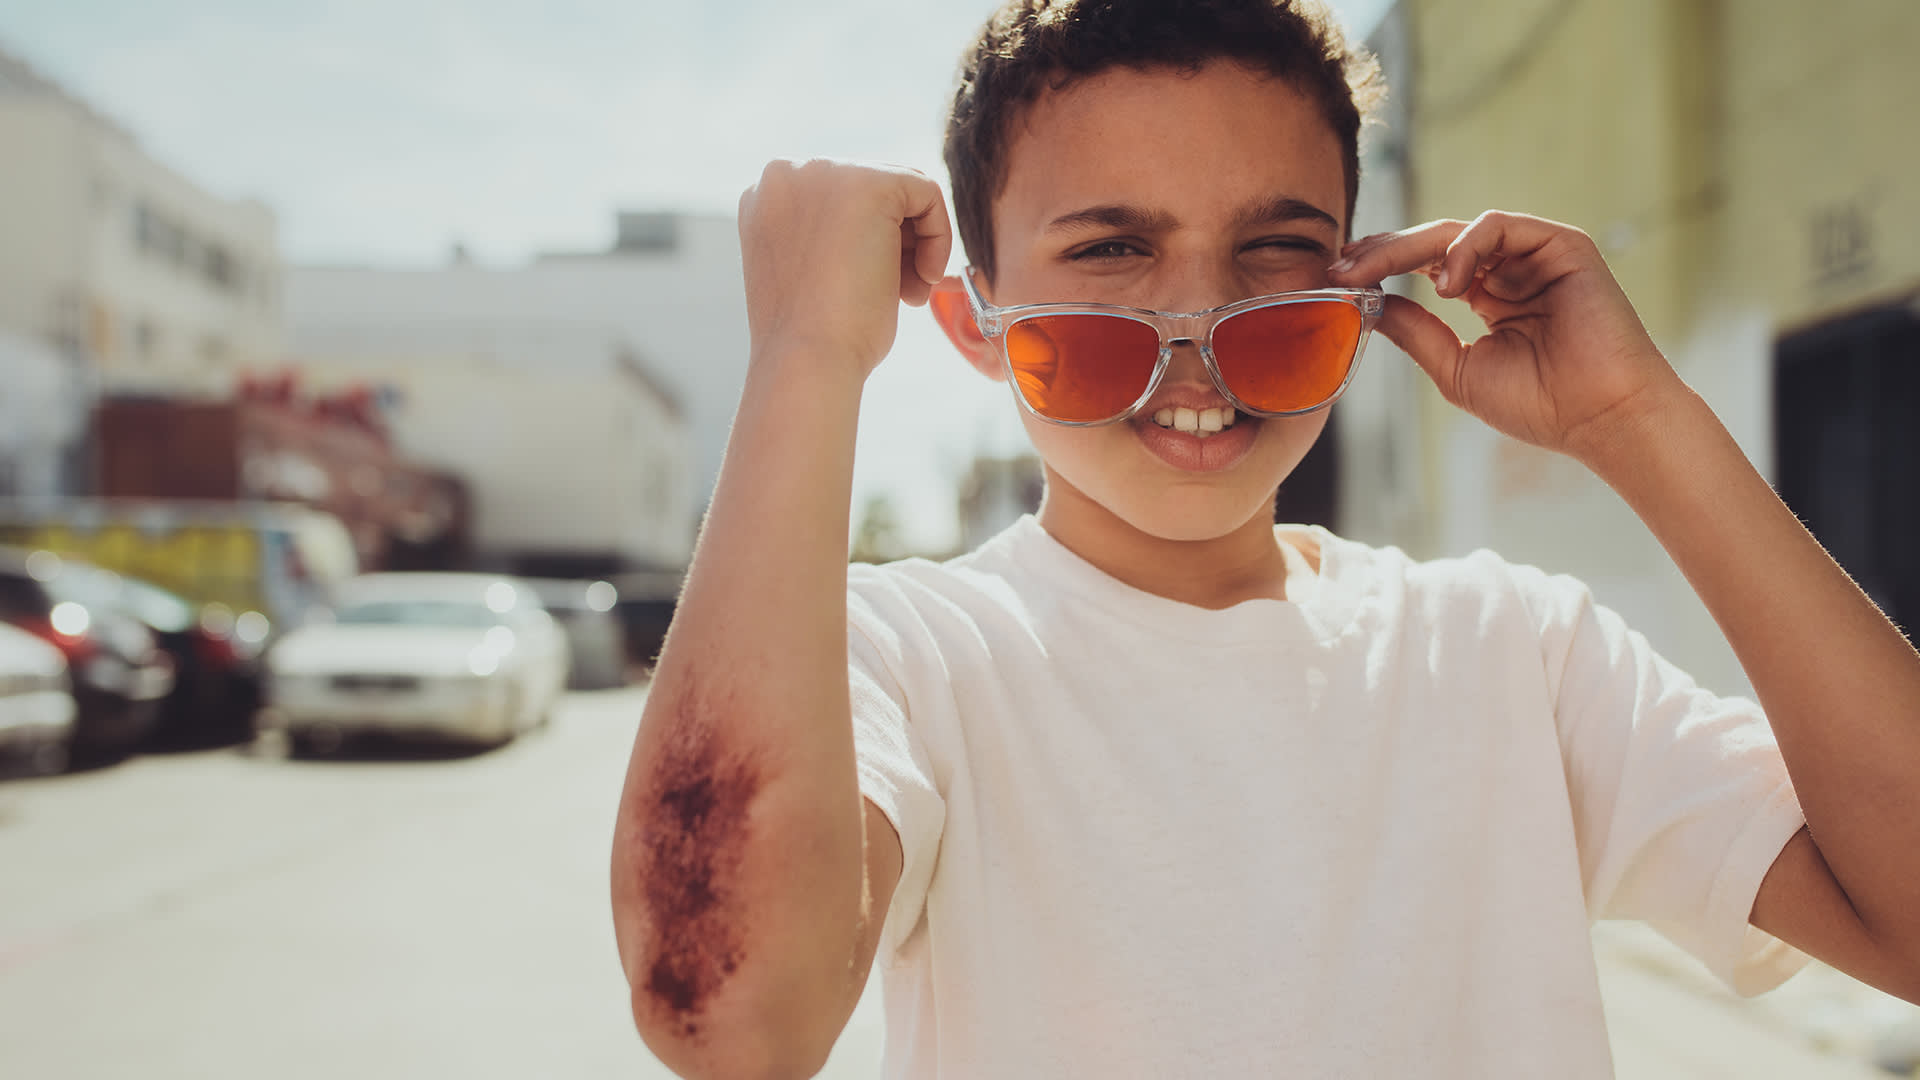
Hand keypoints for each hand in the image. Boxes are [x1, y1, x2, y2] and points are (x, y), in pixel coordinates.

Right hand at [738, 158, 953, 380]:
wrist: (807, 361)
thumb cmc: (813, 337)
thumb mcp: (811, 272)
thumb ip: (833, 236)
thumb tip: (885, 225)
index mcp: (766, 196)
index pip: (838, 200)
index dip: (867, 243)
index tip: (869, 285)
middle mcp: (787, 174)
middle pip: (871, 190)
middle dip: (895, 243)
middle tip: (901, 293)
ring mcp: (824, 173)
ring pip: (901, 191)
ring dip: (916, 245)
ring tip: (909, 293)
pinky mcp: (868, 183)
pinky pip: (925, 193)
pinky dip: (938, 237)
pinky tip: (925, 278)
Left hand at [1328, 212, 1684, 462]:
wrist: (1600, 418)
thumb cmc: (1539, 405)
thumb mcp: (1457, 369)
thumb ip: (1417, 332)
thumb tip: (1371, 304)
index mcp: (1489, 296)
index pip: (1425, 266)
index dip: (1380, 267)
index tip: (1336, 278)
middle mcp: (1511, 270)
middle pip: (1434, 243)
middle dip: (1382, 251)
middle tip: (1340, 265)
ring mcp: (1537, 255)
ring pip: (1460, 230)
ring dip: (1410, 247)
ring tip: (1378, 275)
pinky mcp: (1563, 245)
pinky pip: (1501, 226)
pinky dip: (1466, 245)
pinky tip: (1446, 282)